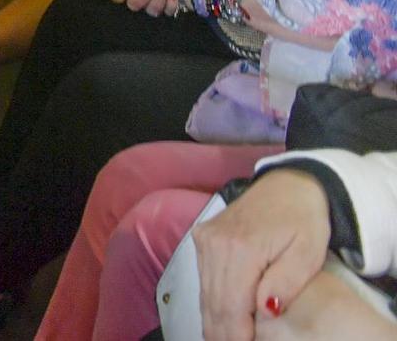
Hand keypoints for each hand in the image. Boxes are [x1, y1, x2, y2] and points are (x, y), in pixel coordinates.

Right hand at [195, 168, 331, 340]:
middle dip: (222, 333)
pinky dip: (211, 304)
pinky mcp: (202, 238)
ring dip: (214, 322)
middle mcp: (213, 243)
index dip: (236, 334)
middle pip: (214, 302)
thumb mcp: (308, 252)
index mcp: (240, 247)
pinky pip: (204, 280)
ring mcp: (204, 240)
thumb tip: (264, 310)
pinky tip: (217, 322)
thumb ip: (286, 282)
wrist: (288, 184)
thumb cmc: (304, 220)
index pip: (231, 304)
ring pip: (205, 293)